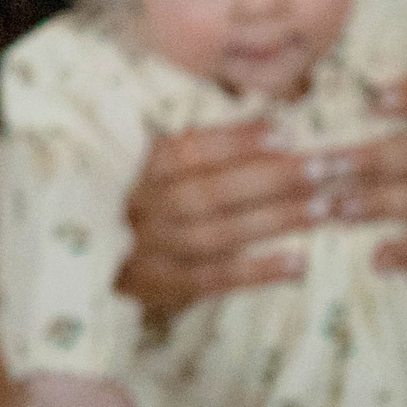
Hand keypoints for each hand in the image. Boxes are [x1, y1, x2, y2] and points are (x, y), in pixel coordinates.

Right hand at [115, 74, 406, 324]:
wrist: (80, 264)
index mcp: (134, 167)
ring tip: (326, 208)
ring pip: (217, 236)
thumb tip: (270, 116)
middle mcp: (139, 207)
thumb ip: (194, 144)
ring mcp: (149, 252)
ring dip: (275, 221)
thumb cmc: (132, 198)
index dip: (236, 141)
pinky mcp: (161, 290)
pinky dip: (256, 273)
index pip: (187, 150)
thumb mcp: (145, 163)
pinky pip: (213, 282)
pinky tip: (298, 265)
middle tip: (326, 168)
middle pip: (210, 193)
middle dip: (272, 179)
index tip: (286, 130)